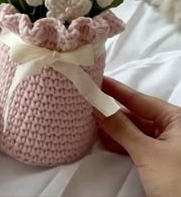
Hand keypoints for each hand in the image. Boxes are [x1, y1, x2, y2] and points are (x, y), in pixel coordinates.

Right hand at [94, 77, 180, 196]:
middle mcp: (172, 128)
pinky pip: (136, 145)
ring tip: (92, 120)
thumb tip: (99, 109)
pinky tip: (105, 139)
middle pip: (136, 114)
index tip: (99, 80)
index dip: (117, 90)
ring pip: (135, 131)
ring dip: (114, 128)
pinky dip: (121, 142)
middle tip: (90, 101)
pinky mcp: (159, 160)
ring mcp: (165, 145)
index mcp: (176, 118)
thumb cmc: (178, 182)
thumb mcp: (148, 153)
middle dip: (113, 111)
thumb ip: (122, 129)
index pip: (140, 99)